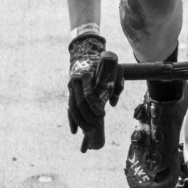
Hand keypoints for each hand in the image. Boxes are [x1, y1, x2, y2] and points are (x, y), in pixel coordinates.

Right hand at [67, 35, 123, 151]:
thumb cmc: (103, 64)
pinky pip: (69, 108)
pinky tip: (74, 131)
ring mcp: (71, 88)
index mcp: (85, 75)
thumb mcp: (114, 69)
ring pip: (72, 108)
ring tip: (88, 132)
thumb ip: (118, 83)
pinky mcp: (70, 93)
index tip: (102, 115)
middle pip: (78, 104)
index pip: (88, 94)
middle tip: (96, 127)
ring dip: (79, 122)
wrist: (86, 56)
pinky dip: (71, 120)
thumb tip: (113, 103)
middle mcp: (75, 82)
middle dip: (87, 117)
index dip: (94, 107)